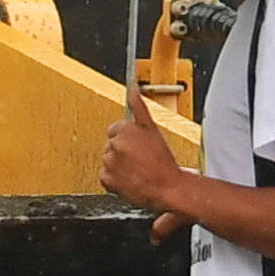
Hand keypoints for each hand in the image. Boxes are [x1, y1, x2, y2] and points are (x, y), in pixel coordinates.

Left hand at [101, 97, 198, 238]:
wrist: (168, 188)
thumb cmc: (164, 163)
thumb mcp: (153, 129)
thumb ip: (139, 105)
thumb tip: (133, 87)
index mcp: (126, 129)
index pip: (116, 129)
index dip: (128, 139)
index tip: (138, 147)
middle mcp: (115, 144)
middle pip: (112, 145)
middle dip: (123, 152)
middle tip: (140, 160)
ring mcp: (110, 162)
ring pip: (109, 161)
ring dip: (119, 166)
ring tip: (137, 171)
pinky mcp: (107, 179)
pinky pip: (106, 177)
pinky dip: (115, 181)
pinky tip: (129, 180)